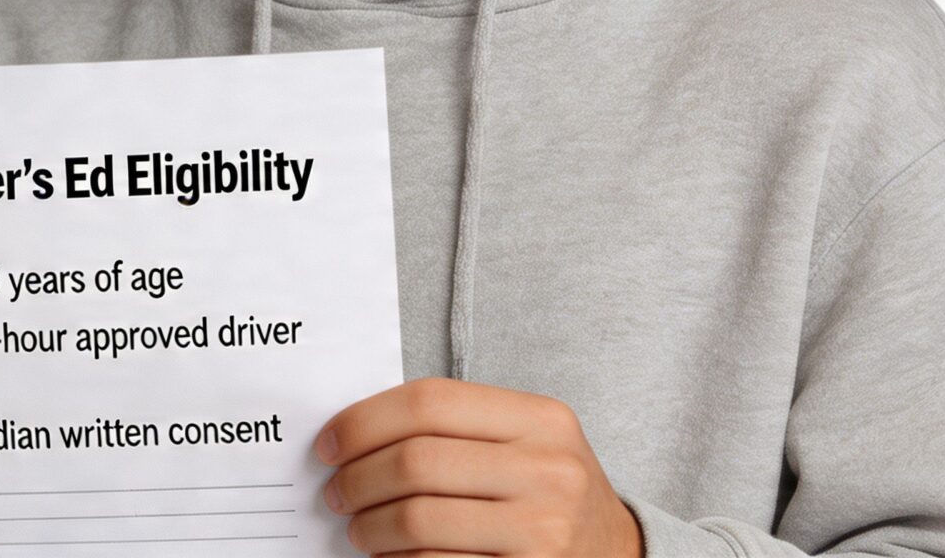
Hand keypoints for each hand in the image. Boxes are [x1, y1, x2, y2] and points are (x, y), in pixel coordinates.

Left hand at [315, 376, 642, 557]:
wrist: (614, 552)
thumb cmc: (548, 491)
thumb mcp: (525, 441)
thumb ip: (457, 427)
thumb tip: (354, 433)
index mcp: (541, 420)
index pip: (429, 402)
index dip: (364, 421)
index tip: (330, 442)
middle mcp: (548, 470)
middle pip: (415, 462)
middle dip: (357, 479)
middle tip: (335, 491)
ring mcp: (542, 530)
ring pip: (417, 520)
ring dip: (368, 527)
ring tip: (358, 527)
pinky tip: (388, 555)